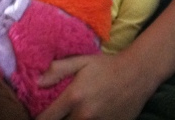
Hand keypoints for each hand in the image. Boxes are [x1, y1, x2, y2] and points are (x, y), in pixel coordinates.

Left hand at [36, 53, 152, 119]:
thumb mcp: (81, 61)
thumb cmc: (107, 66)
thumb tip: (37, 82)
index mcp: (74, 97)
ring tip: (73, 115)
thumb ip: (57, 70)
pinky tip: (89, 117)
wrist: (137, 74)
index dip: (40, 119)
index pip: (47, 119)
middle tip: (57, 115)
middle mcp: (84, 115)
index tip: (41, 116)